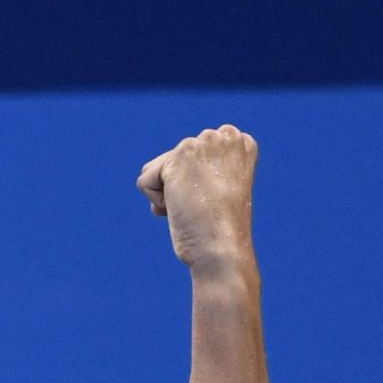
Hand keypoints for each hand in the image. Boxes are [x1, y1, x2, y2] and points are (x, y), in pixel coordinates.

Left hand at [137, 126, 257, 269]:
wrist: (222, 246)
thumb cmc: (219, 228)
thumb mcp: (216, 191)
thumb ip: (197, 172)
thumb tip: (158, 176)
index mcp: (238, 142)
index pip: (191, 155)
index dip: (193, 184)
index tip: (214, 198)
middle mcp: (223, 136)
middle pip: (171, 161)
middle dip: (177, 187)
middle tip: (203, 205)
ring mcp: (202, 144)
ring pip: (156, 170)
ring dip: (166, 195)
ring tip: (192, 206)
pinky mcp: (179, 157)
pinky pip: (145, 181)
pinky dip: (156, 201)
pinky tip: (180, 207)